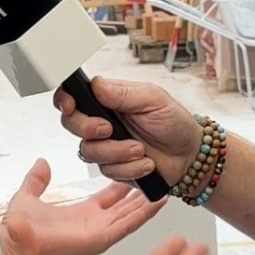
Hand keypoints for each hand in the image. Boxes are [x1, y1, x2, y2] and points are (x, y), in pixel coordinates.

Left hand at [5, 158, 165, 254]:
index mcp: (79, 215)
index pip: (108, 199)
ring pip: (131, 216)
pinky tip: (158, 202)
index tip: (135, 173)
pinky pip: (127, 225)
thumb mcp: (27, 196)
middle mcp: (92, 225)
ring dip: (147, 204)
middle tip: (158, 180)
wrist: (12, 242)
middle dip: (141, 195)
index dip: (122, 187)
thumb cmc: (17, 230)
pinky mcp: (99, 239)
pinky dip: (144, 214)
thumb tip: (42, 164)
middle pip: (124, 208)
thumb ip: (36, 181)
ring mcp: (98, 233)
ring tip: (165, 189)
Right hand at [53, 78, 199, 187]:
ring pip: (89, 151)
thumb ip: (123, 93)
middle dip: (87, 128)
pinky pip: (108, 170)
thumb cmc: (174, 123)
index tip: (70, 105)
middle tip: (109, 129)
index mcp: (109, 100)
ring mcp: (106, 146)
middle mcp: (103, 122)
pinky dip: (129, 168)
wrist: (190, 156)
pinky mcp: (114, 167)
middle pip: (72, 124)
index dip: (65, 100)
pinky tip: (146, 164)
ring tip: (141, 149)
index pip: (75, 95)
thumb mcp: (153, 100)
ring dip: (117, 152)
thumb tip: (96, 84)